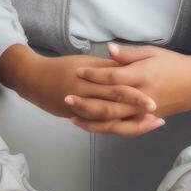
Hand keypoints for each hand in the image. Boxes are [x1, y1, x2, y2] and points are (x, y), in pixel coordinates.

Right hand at [11, 52, 164, 132]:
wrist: (34, 78)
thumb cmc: (63, 67)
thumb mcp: (87, 61)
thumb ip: (108, 66)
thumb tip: (129, 67)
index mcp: (91, 74)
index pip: (117, 82)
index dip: (135, 92)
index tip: (152, 97)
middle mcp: (87, 90)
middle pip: (114, 102)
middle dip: (136, 108)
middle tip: (156, 112)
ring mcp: (81, 105)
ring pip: (107, 116)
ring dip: (129, 121)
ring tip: (148, 123)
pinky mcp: (76, 116)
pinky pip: (97, 124)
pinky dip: (113, 127)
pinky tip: (128, 129)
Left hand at [68, 42, 190, 133]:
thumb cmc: (174, 64)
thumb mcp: (152, 53)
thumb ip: (128, 54)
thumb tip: (108, 49)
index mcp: (143, 75)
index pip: (113, 77)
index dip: (94, 74)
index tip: (78, 71)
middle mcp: (142, 97)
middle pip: (110, 103)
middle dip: (86, 102)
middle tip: (66, 98)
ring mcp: (144, 112)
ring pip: (114, 121)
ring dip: (92, 120)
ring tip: (72, 118)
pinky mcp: (146, 121)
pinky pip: (124, 129)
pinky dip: (107, 129)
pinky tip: (92, 127)